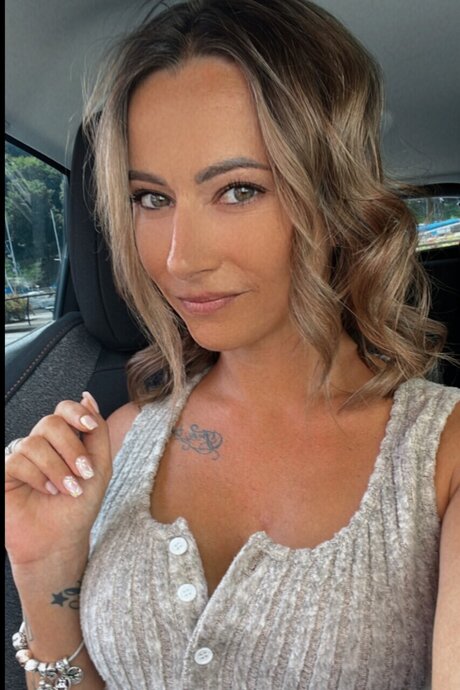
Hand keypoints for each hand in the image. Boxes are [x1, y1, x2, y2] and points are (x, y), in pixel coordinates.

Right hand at [5, 392, 111, 567]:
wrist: (60, 541)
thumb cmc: (79, 507)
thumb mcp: (99, 468)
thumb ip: (97, 432)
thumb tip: (88, 398)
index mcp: (63, 439)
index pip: (63, 409)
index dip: (75, 412)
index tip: (89, 425)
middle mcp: (40, 444)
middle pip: (51, 423)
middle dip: (72, 448)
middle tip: (84, 473)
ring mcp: (20, 457)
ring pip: (35, 443)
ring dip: (58, 468)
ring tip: (68, 489)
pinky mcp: (4, 473)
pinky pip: (18, 461)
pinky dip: (38, 477)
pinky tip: (47, 491)